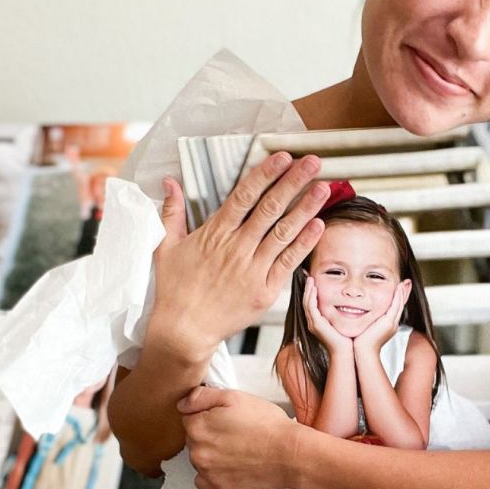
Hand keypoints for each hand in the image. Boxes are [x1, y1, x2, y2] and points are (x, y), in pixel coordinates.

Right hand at [149, 153, 328, 360]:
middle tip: (312, 162)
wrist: (184, 331)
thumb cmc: (175, 290)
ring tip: (323, 188)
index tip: (283, 158)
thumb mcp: (165, 247)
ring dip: (305, 207)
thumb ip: (171, 212)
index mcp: (214, 233)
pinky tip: (319, 225)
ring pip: (284, 232)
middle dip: (293, 182)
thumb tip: (170, 183)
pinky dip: (304, 243)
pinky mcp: (265, 290)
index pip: (244, 196)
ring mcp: (252, 269)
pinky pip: (288, 262)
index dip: (265, 175)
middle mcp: (236, 247)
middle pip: (270, 208)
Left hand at [178, 386, 300, 488]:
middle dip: (210, 433)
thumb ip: (203, 397)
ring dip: (212, 454)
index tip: (225, 416)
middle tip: (235, 431)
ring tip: (239, 448)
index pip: (189, 417)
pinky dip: (215, 474)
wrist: (289, 454)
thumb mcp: (235, 397)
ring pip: (201, 459)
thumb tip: (182, 403)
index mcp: (198, 427)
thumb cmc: (267, 425)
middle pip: (194, 439)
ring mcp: (207, 473)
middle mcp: (197, 453)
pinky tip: (233, 465)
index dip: (209, 414)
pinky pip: (205, 481)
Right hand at [303, 275, 352, 356]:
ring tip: (310, 279)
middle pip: (306, 301)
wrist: (347, 352)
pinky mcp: (316, 325)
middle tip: (308, 275)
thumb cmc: (348, 339)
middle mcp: (313, 323)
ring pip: (306, 303)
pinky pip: (311, 308)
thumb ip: (343, 312)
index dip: (311, 291)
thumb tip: (350, 301)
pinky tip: (314, 288)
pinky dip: (311, 297)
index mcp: (318, 322)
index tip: (313, 280)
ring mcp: (313, 324)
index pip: (311, 304)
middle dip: (307, 288)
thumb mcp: (343, 322)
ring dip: (308, 290)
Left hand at [353, 281, 410, 355]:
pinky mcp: (389, 322)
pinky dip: (398, 296)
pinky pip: (396, 306)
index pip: (395, 308)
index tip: (400, 287)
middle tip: (407, 281)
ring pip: (400, 304)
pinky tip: (399, 288)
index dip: (399, 297)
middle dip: (404, 293)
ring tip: (405, 282)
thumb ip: (366, 319)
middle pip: (400, 305)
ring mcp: (392, 323)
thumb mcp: (365, 327)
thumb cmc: (360, 342)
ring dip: (402, 292)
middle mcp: (392, 323)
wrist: (362, 352)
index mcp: (388, 325)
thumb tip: (358, 311)